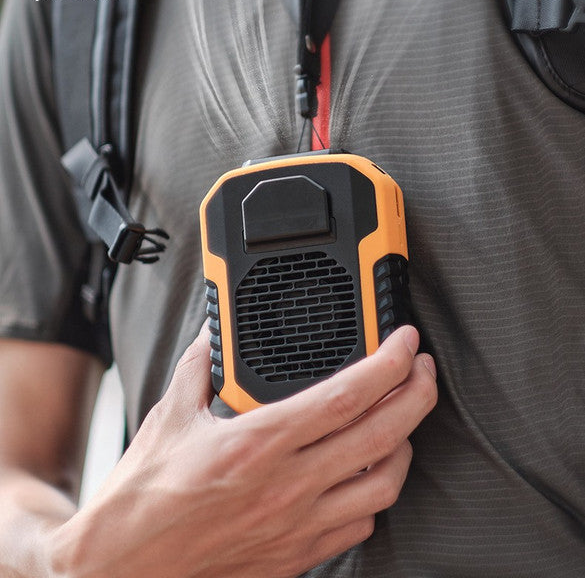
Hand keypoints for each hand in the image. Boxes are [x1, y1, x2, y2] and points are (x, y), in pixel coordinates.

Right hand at [51, 325, 436, 577]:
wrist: (123, 565)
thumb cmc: (144, 496)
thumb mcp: (170, 415)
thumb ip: (199, 367)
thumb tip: (213, 337)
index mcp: (260, 442)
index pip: (348, 395)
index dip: (389, 363)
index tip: (405, 343)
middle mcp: (289, 485)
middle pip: (384, 434)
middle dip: (418, 394)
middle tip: (421, 370)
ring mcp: (298, 525)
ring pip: (385, 483)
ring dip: (405, 445)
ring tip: (401, 419)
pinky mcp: (296, 555)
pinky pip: (359, 523)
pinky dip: (376, 492)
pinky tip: (366, 473)